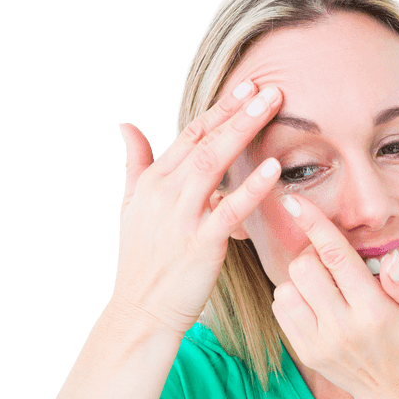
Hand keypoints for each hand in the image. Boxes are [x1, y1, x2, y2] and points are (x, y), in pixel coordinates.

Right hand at [112, 80, 282, 337]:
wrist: (142, 312)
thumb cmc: (143, 264)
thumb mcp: (131, 209)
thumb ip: (136, 166)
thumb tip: (126, 126)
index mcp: (152, 183)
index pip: (189, 135)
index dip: (219, 110)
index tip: (247, 88)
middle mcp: (164, 194)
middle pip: (204, 141)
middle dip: (236, 110)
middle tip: (269, 86)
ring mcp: (181, 218)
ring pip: (214, 164)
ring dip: (243, 131)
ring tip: (272, 107)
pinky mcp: (200, 244)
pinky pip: (228, 209)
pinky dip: (250, 187)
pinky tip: (272, 168)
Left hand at [271, 193, 398, 398]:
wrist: (398, 394)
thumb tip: (390, 262)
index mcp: (375, 313)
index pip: (335, 256)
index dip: (314, 223)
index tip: (293, 200)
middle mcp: (342, 329)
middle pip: (304, 268)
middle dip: (314, 252)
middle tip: (333, 258)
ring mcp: (320, 343)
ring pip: (287, 288)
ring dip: (302, 277)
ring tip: (326, 283)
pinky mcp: (306, 352)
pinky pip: (282, 309)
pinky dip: (293, 297)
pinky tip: (317, 301)